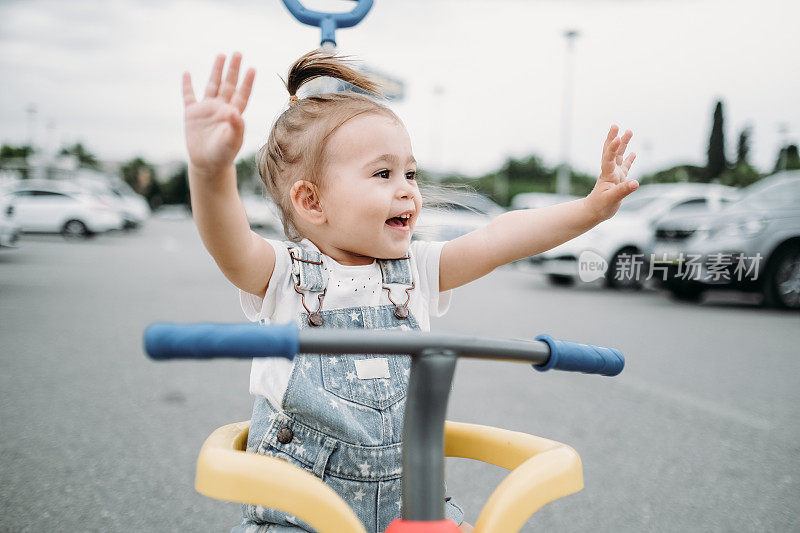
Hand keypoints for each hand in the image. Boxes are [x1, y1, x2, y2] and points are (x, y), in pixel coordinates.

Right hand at [182, 52, 254, 173]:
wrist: (208, 164)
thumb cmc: (223, 154)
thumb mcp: (231, 142)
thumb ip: (236, 127)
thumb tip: (235, 111)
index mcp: (233, 114)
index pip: (242, 94)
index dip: (247, 82)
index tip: (252, 69)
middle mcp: (221, 108)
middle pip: (228, 85)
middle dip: (233, 70)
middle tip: (237, 53)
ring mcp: (206, 110)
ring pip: (212, 86)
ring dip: (216, 71)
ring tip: (221, 55)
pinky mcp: (192, 114)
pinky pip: (189, 96)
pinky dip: (187, 85)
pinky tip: (187, 74)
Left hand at [585, 125, 637, 221]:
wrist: (594, 212)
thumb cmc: (600, 206)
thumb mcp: (612, 199)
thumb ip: (623, 191)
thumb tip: (635, 183)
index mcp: (608, 175)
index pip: (609, 158)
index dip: (613, 148)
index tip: (618, 137)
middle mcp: (610, 172)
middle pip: (611, 152)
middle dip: (613, 138)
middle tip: (615, 125)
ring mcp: (615, 175)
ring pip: (619, 156)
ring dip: (623, 144)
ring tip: (629, 131)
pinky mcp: (619, 180)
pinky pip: (625, 166)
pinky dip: (629, 159)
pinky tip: (633, 152)